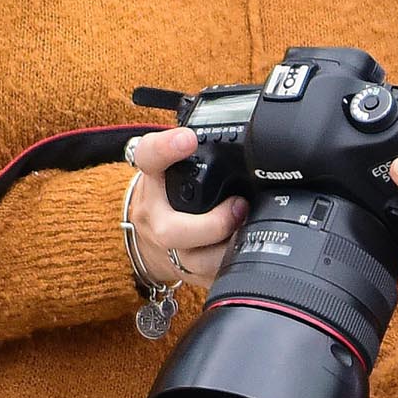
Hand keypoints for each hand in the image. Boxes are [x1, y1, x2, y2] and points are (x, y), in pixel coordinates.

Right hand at [122, 127, 246, 285]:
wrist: (147, 234)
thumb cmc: (170, 192)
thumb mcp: (175, 163)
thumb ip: (197, 144)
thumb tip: (245, 120)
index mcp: (152, 179)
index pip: (148, 158)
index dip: (166, 148)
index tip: (188, 138)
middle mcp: (155, 217)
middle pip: (174, 230)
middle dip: (212, 224)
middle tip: (240, 207)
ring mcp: (168, 250)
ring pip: (197, 262)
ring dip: (229, 250)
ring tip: (249, 232)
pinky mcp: (185, 273)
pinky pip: (210, 278)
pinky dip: (231, 269)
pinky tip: (246, 255)